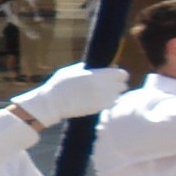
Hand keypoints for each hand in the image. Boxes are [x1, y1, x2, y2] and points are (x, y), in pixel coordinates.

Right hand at [11, 64, 129, 126]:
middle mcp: (101, 87)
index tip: (114, 75)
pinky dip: (109, 103)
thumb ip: (91, 68)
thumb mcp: (74, 70)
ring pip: (118, 96)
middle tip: (109, 85)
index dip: (119, 74)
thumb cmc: (61, 83)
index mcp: (96, 75)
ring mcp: (100, 100)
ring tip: (104, 93)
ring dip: (114, 94)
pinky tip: (100, 100)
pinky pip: (111, 105)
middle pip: (123, 86)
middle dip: (118, 85)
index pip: (121, 74)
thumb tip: (106, 66)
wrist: (52, 103)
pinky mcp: (97, 110)